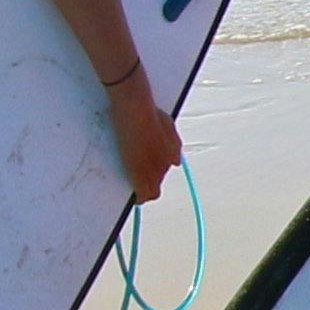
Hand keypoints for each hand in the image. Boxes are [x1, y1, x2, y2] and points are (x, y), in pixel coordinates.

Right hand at [106, 72, 183, 205]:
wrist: (137, 110)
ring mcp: (154, 169)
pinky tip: (133, 199)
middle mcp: (167, 163)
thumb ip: (172, 143)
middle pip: (159, 182)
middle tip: (137, 179)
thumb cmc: (149, 112)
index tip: (148, 173)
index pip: (167, 170)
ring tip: (135, 190)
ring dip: (144, 191)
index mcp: (173, 153)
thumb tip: (177, 161)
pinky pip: (142, 195)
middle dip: (149, 182)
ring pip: (152, 192)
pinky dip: (138, 198)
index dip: (156, 174)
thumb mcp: (168, 125)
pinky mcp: (140, 174)